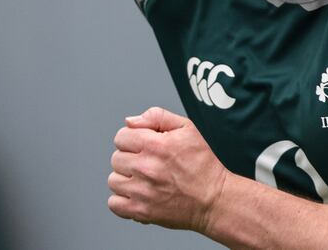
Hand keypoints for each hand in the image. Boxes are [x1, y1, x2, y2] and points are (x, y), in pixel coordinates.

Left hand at [107, 107, 228, 232]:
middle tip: (148, 164)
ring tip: (144, 180)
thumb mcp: (188, 129)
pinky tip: (138, 195)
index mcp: (156, 145)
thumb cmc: (204, 164)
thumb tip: (130, 121)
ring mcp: (142, 191)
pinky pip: (113, 203)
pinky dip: (122, 200)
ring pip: (113, 181)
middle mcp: (146, 167)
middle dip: (130, 158)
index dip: (132, 139)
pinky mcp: (141, 211)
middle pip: (116, 158)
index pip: (121, 136)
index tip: (144, 146)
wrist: (214, 200)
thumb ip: (157, 117)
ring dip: (126, 180)